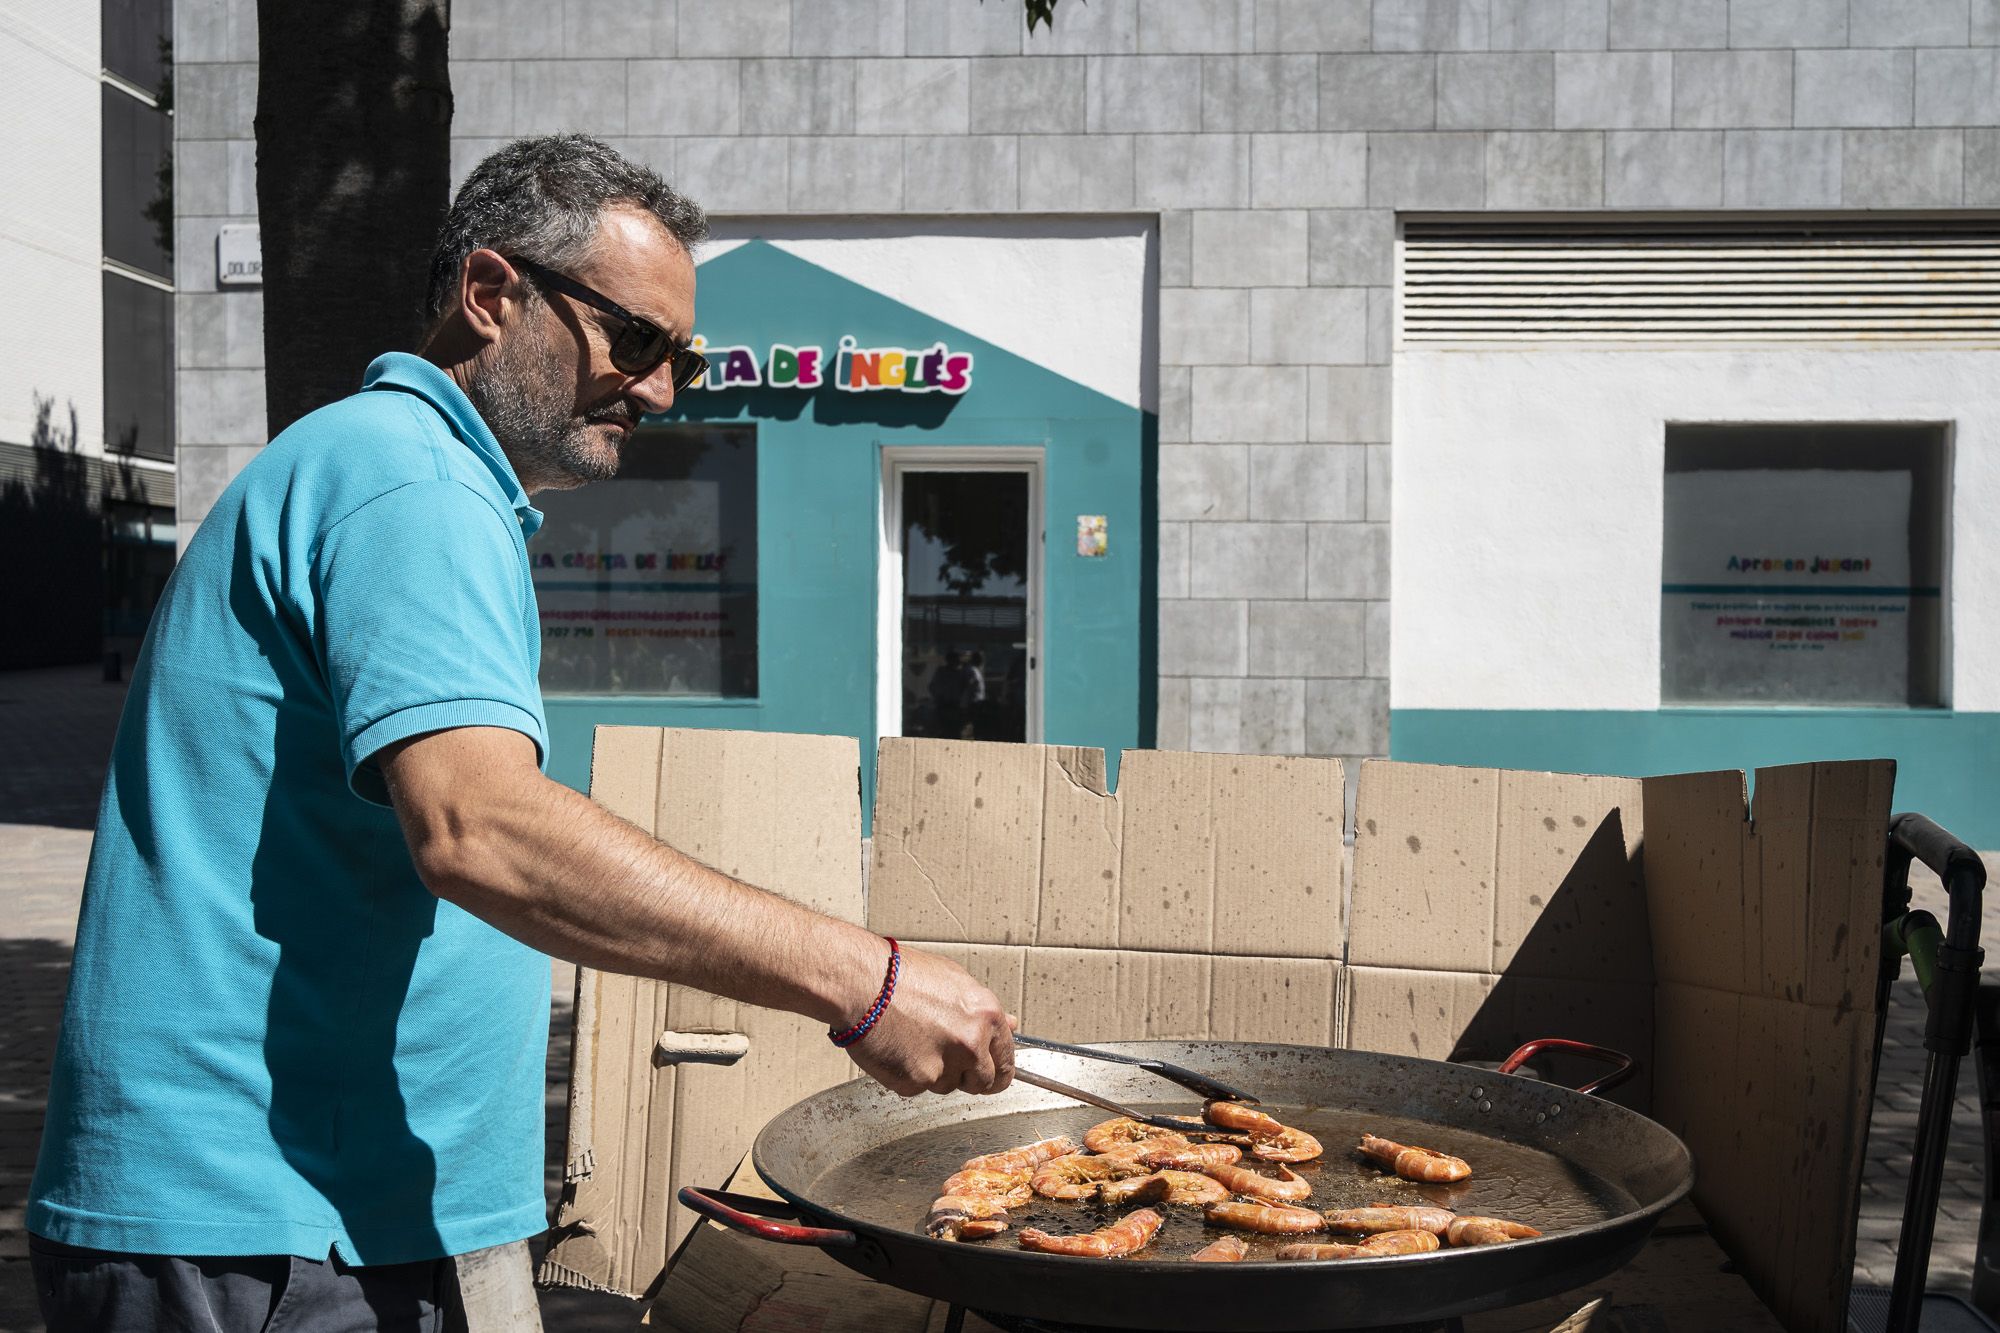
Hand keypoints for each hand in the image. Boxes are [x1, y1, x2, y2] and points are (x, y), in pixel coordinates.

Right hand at [846, 945, 1016, 1096]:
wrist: (861, 982)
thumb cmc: (901, 975)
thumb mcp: (954, 980)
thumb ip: (982, 1011)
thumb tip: (1009, 1025)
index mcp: (985, 1016)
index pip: (1006, 1061)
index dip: (997, 1069)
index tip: (991, 1073)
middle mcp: (971, 1043)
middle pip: (982, 1083)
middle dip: (967, 1076)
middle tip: (945, 1061)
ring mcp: (944, 1066)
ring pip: (947, 1086)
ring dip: (933, 1073)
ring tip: (912, 1041)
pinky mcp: (915, 1082)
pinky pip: (917, 1088)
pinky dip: (907, 1075)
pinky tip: (896, 1049)